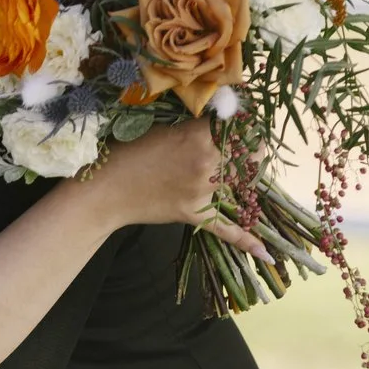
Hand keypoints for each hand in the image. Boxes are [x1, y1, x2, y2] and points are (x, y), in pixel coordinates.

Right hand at [86, 119, 273, 263]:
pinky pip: (226, 229)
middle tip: (248, 142)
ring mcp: (203, 192)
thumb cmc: (127, 151)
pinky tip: (264, 252)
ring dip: (248, 176)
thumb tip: (218, 116)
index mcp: (198, 136)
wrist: (104, 188)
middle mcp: (206, 163)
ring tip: (245, 168)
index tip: (248, 117)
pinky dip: (245, 240)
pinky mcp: (195, 214)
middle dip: (253, 146)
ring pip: (242, 184)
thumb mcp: (162, 127)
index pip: (239, 124)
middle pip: (249, 153)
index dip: (247, 120)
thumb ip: (193, 125)